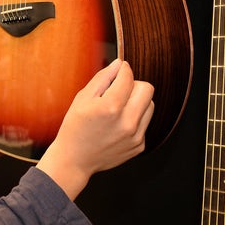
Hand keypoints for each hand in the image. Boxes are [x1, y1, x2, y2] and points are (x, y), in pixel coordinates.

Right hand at [37, 59, 154, 199]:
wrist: (75, 160)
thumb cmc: (75, 129)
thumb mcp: (82, 99)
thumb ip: (102, 78)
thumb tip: (119, 64)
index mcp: (110, 107)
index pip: (128, 77)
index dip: (122, 70)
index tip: (118, 71)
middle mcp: (126, 121)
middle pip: (147, 88)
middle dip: (134, 85)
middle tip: (119, 90)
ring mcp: (135, 135)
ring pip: (150, 105)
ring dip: (137, 102)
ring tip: (118, 109)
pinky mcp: (139, 145)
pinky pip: (145, 122)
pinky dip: (134, 119)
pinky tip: (117, 125)